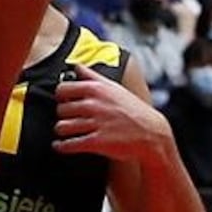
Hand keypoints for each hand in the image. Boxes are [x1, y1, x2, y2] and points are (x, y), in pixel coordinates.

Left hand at [51, 71, 172, 163]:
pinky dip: (62, 146)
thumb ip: (92, 76)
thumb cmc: (132, 109)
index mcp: (96, 89)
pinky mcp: (97, 142)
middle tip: (68, 118)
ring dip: (61, 131)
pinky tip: (61, 146)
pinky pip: (70, 144)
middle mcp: (94, 104)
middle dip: (62, 115)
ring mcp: (96, 123)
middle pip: (60, 109)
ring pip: (62, 127)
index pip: (62, 89)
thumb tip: (75, 65)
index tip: (64, 101)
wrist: (151, 133)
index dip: (61, 96)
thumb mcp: (114, 87)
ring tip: (65, 132)